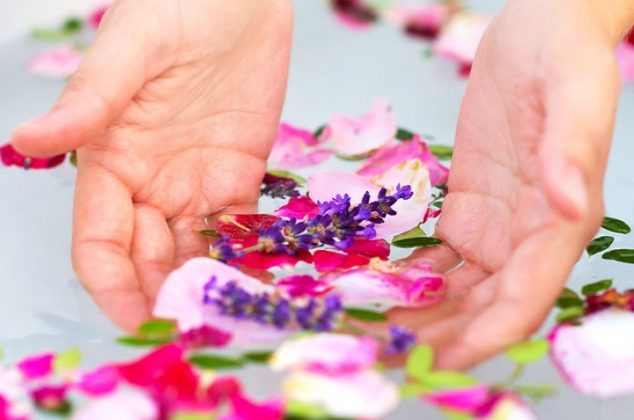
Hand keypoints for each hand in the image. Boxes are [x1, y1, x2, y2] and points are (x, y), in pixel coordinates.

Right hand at [11, 0, 292, 329]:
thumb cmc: (178, 7)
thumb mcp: (130, 51)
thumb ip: (89, 102)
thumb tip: (25, 142)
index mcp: (110, 160)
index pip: (99, 240)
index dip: (112, 283)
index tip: (138, 319)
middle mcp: (150, 181)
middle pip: (146, 256)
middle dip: (161, 294)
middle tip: (190, 325)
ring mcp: (196, 182)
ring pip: (192, 251)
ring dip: (202, 284)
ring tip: (222, 313)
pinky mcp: (240, 175)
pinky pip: (238, 229)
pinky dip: (241, 257)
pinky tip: (251, 280)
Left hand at [390, 0, 621, 368]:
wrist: (541, 28)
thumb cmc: (565, 52)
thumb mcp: (574, 90)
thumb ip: (572, 149)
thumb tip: (568, 204)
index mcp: (559, 222)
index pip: (525, 296)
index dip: (487, 334)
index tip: (443, 359)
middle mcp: (527, 236)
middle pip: (484, 306)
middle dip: (441, 337)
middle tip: (387, 354)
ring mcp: (496, 226)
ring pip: (457, 290)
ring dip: (420, 316)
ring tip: (373, 331)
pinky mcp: (468, 209)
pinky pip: (439, 259)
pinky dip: (410, 280)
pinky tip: (378, 288)